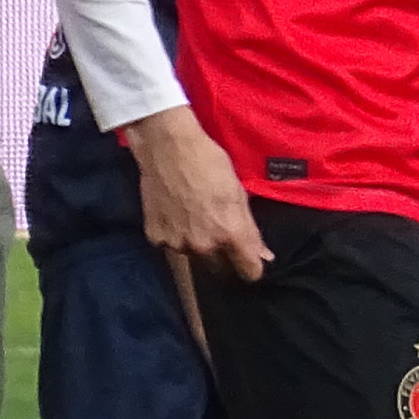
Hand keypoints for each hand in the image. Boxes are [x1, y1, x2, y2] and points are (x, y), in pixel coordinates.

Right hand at [126, 106, 269, 281]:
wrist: (167, 147)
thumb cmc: (209, 163)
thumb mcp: (239, 194)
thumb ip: (250, 230)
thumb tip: (263, 256)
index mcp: (230, 233)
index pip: (249, 272)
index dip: (252, 267)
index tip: (250, 260)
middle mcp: (204, 245)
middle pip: (221, 268)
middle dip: (225, 257)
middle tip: (220, 232)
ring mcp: (176, 243)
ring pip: (194, 256)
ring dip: (198, 244)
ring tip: (195, 216)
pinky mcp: (155, 237)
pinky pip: (171, 245)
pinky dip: (175, 235)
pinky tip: (176, 214)